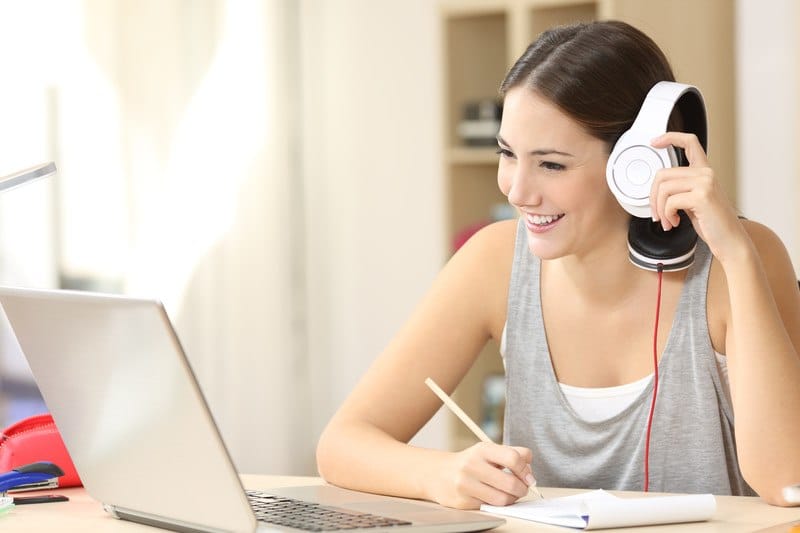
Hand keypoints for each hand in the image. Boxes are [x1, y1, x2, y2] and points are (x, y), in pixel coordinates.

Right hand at [425, 442, 534, 508]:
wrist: (438, 474)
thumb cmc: (470, 463)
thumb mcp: (489, 452)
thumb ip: (513, 454)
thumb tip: (530, 471)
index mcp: (482, 449)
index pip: (513, 458)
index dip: (525, 470)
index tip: (528, 476)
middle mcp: (472, 465)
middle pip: (511, 483)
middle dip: (522, 489)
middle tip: (521, 488)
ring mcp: (465, 485)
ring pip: (502, 500)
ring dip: (511, 499)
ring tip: (508, 493)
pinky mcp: (462, 502)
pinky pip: (490, 507)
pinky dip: (496, 504)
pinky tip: (492, 496)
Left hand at [649, 132, 748, 263]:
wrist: (730, 241)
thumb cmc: (713, 224)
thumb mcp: (694, 201)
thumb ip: (681, 190)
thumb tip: (657, 189)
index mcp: (705, 172)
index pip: (690, 143)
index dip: (670, 138)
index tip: (654, 142)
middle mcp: (706, 173)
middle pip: (663, 174)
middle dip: (652, 196)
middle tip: (657, 213)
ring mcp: (705, 183)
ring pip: (663, 188)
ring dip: (659, 208)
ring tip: (666, 221)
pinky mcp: (702, 196)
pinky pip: (670, 201)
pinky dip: (667, 215)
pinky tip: (674, 223)